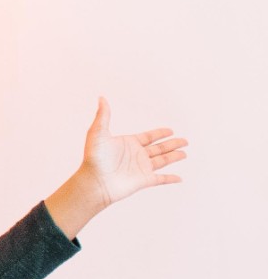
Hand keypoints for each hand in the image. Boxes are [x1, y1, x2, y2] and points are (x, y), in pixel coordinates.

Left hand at [45, 95, 187, 237]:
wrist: (95, 181)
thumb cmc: (94, 157)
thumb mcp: (98, 132)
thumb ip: (103, 115)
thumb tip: (101, 97)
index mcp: (128, 143)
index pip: (148, 137)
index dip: (160, 133)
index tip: (170, 130)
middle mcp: (136, 155)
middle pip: (159, 148)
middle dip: (172, 144)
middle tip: (185, 141)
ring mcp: (141, 168)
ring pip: (162, 161)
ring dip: (174, 157)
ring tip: (185, 153)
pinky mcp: (144, 180)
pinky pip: (161, 179)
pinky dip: (171, 179)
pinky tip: (180, 178)